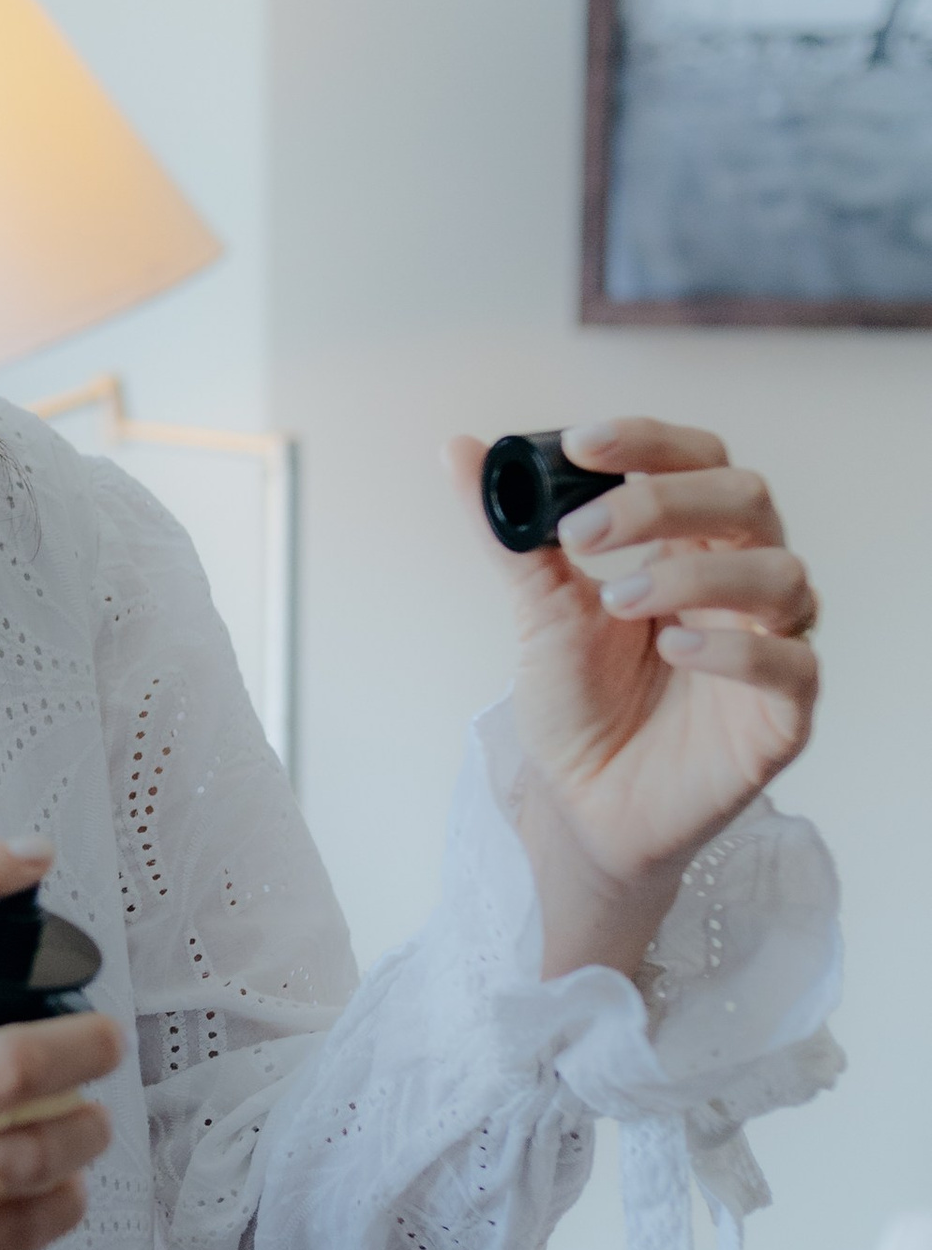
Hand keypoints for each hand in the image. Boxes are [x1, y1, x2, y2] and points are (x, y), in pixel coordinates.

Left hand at [445, 418, 818, 979]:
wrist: (581, 809)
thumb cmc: (578, 706)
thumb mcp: (537, 611)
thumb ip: (509, 534)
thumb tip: (458, 450)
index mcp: (691, 545)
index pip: (699, 460)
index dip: (650, 440)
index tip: (579, 445)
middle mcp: (740, 583)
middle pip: (747, 499)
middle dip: (663, 500)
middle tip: (582, 534)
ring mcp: (769, 645)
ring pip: (780, 574)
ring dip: (694, 574)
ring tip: (618, 602)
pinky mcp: (781, 715)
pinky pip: (792, 665)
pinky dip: (735, 648)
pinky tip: (674, 648)